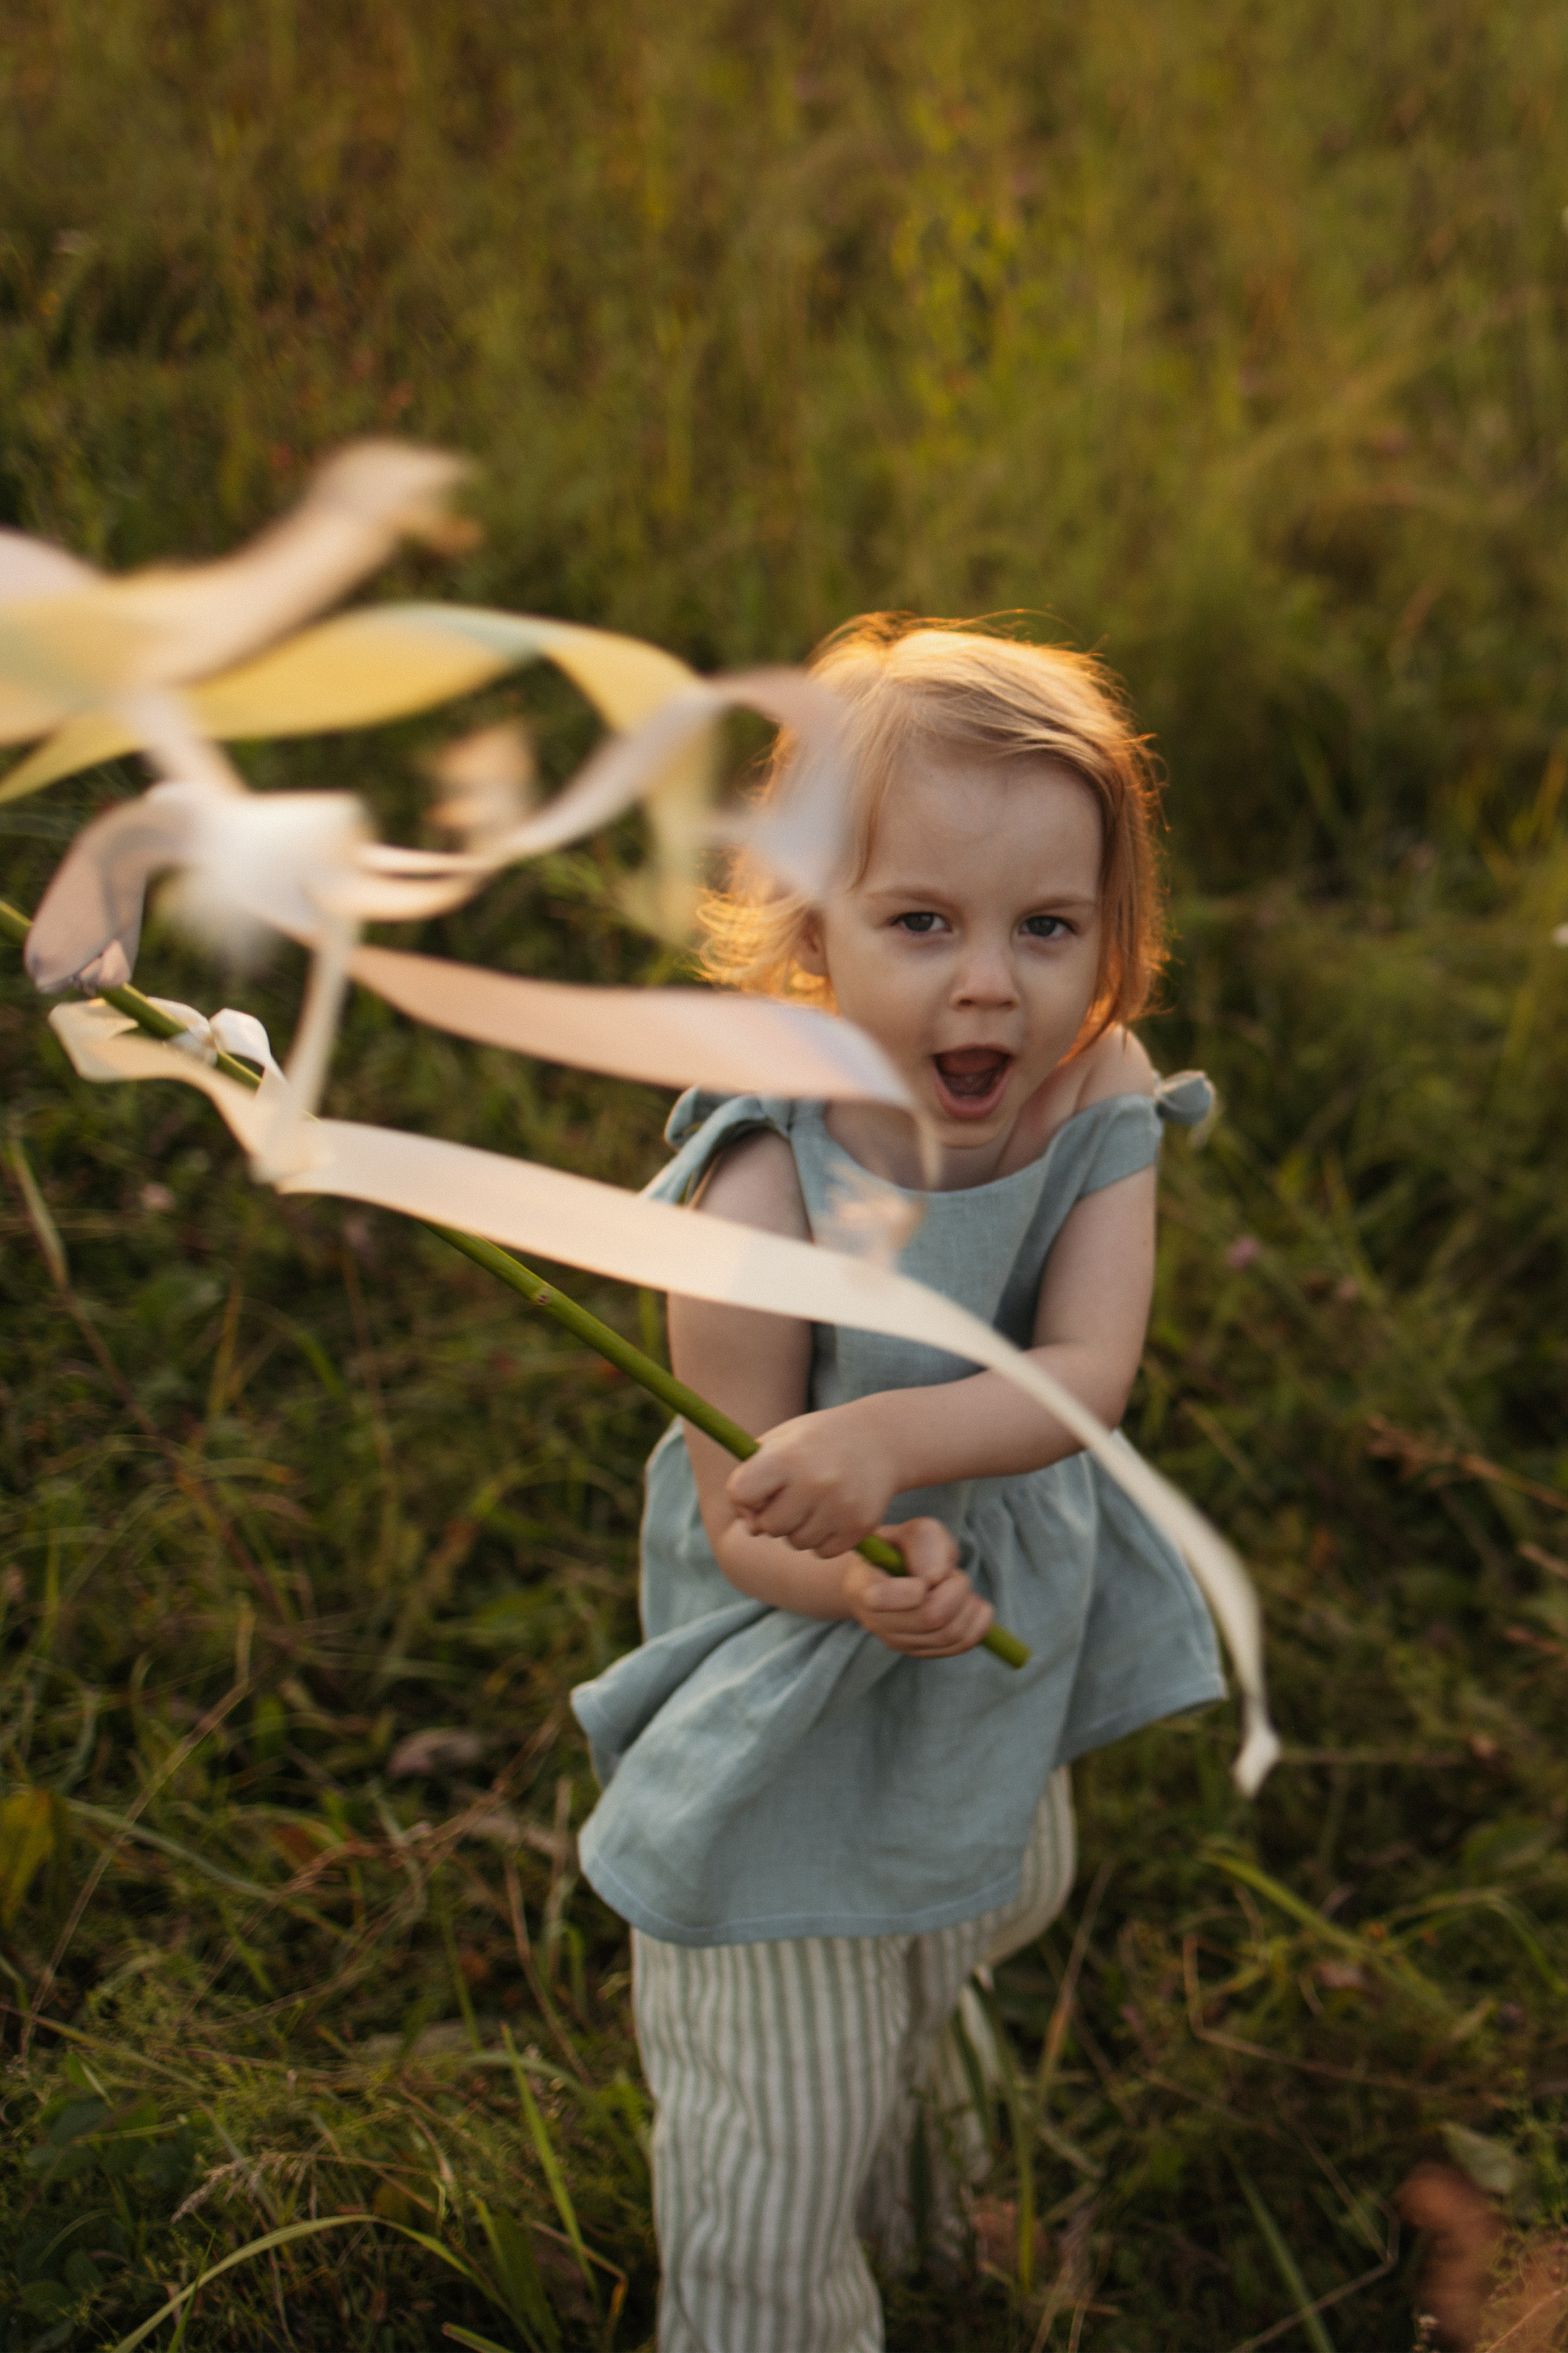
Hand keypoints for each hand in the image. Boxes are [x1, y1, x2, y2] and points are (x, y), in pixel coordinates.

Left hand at [726, 1404, 898, 1557]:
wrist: (879, 1440)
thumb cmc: (816, 1442)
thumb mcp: (780, 1440)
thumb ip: (751, 1477)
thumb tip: (750, 1525)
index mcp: (788, 1456)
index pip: (741, 1493)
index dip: (745, 1496)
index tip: (759, 1490)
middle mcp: (815, 1482)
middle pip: (768, 1526)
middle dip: (773, 1515)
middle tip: (791, 1496)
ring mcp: (840, 1506)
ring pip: (796, 1542)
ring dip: (799, 1528)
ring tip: (814, 1501)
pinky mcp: (860, 1525)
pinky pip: (823, 1551)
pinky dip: (823, 1538)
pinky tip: (832, 1512)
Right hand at [841, 1517, 994, 1657]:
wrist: (893, 1573)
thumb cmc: (901, 1549)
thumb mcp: (909, 1531)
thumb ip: (923, 1542)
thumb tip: (936, 1578)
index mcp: (860, 1586)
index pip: (880, 1598)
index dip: (913, 1588)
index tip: (924, 1577)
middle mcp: (874, 1621)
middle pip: (929, 1618)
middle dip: (954, 1590)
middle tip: (952, 1575)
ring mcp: (897, 1641)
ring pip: (949, 1634)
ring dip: (967, 1605)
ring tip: (959, 1587)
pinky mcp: (920, 1651)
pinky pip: (959, 1645)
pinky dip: (977, 1622)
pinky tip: (972, 1604)